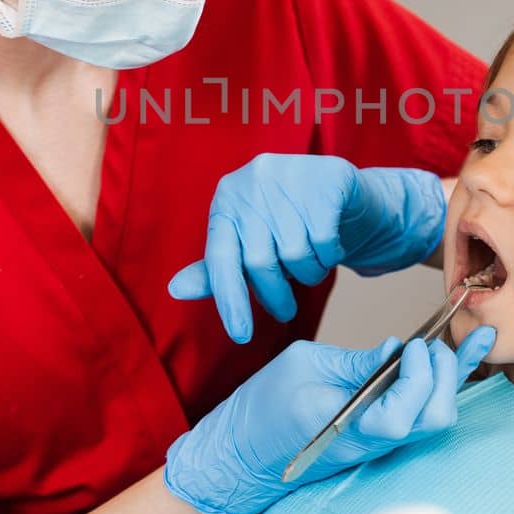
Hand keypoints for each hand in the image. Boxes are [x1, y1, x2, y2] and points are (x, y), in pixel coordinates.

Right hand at [163, 325, 496, 513]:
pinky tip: (468, 353)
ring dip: (453, 378)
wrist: (241, 454)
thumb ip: (356, 363)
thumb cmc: (262, 411)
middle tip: (430, 342)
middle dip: (446, 375)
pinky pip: (424, 413)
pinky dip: (448, 383)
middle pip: (435, 419)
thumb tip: (397, 350)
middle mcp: (374, 441)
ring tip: (459, 340)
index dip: (419, 375)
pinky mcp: (381, 434)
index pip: (404, 413)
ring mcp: (381, 441)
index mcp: (350, 427)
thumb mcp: (304, 368)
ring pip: (436, 419)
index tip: (413, 343)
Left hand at [168, 153, 446, 342]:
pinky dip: (329, 257)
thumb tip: (175, 290)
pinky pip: (324, 243)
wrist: (338, 188)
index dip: (230, 300)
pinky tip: (330, 248)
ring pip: (296, 254)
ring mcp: (291, 177)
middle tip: (285, 311)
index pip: (220, 257)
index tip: (241, 335)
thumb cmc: (286, 221)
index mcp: (226, 197)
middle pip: (260, 261)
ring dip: (308, 274)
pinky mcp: (328, 180)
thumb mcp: (248, 241)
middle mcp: (253, 182)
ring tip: (312, 265)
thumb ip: (217, 268)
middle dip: (274, 296)